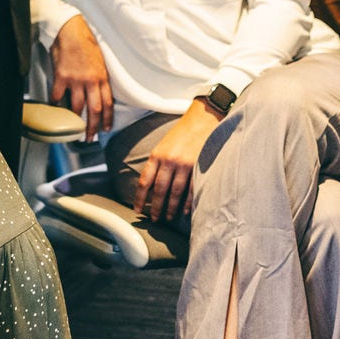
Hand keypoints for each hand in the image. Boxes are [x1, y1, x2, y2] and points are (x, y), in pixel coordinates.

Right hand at [50, 14, 113, 138]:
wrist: (71, 30)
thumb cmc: (86, 43)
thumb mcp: (100, 61)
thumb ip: (100, 78)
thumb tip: (99, 92)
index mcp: (102, 77)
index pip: (108, 103)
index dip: (108, 118)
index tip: (106, 128)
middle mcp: (91, 81)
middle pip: (95, 109)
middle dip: (92, 126)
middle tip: (89, 137)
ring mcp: (76, 79)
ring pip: (77, 106)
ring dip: (75, 120)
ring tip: (73, 128)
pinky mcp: (62, 76)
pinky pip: (58, 96)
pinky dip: (57, 104)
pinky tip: (55, 108)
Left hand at [134, 101, 220, 222]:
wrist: (202, 119)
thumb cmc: (181, 133)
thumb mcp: (163, 145)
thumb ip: (157, 163)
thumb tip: (150, 185)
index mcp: (157, 155)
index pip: (145, 181)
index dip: (140, 198)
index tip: (137, 210)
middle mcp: (168, 160)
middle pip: (159, 189)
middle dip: (155, 207)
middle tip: (154, 219)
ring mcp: (184, 164)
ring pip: (175, 192)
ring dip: (171, 207)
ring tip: (168, 217)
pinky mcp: (198, 166)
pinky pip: (191, 189)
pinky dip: (187, 201)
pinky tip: (184, 210)